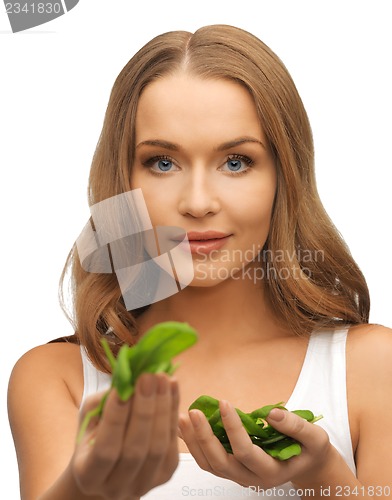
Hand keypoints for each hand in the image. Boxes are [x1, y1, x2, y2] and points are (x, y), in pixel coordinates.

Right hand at [71, 373, 178, 498]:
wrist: (111, 462)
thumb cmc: (96, 433)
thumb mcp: (91, 415)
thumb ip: (105, 401)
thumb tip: (130, 379)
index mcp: (88, 476)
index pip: (105, 450)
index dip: (115, 419)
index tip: (122, 390)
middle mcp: (116, 488)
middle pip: (135, 450)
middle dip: (143, 409)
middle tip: (148, 378)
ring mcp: (144, 484)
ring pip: (158, 447)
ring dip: (163, 408)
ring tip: (163, 378)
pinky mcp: (165, 474)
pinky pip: (172, 443)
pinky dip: (173, 412)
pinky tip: (172, 387)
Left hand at [179, 399, 332, 489]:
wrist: (307, 464)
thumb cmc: (311, 449)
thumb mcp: (314, 437)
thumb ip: (295, 426)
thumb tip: (271, 414)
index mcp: (272, 472)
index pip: (246, 452)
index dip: (233, 428)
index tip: (224, 403)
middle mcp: (252, 479)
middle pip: (220, 463)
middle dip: (204, 437)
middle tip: (193, 412)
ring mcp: (239, 476)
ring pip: (209, 465)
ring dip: (194, 442)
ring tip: (183, 417)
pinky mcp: (232, 468)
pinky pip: (208, 461)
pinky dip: (194, 445)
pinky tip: (185, 427)